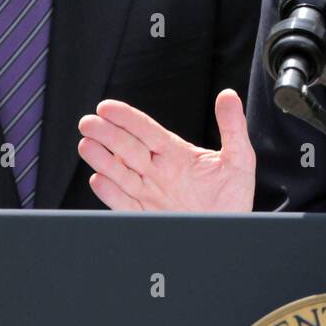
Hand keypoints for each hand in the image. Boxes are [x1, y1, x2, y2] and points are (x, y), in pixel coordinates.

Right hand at [76, 89, 255, 211]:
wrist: (231, 230)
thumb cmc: (233, 196)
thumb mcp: (239, 158)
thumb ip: (232, 127)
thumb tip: (228, 95)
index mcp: (175, 153)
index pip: (146, 131)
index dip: (126, 118)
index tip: (106, 107)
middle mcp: (158, 171)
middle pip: (127, 148)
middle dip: (107, 135)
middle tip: (88, 122)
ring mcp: (150, 193)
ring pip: (121, 173)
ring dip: (103, 160)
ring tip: (86, 145)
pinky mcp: (148, 216)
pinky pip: (125, 204)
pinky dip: (111, 194)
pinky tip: (99, 180)